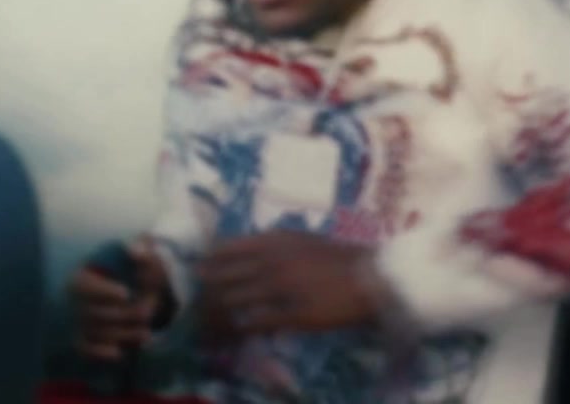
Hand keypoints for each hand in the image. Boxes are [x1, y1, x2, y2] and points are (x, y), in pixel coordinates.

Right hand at [68, 236, 173, 361]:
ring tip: (146, 333)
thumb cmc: (137, 270)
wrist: (137, 289)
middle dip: (122, 315)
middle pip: (93, 313)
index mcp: (81, 277)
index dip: (103, 291)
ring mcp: (78, 321)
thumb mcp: (142, 256)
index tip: (125, 294)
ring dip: (121, 335)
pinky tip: (120, 353)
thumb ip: (141, 250)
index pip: (83, 287)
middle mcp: (73, 301)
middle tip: (146, 314)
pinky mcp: (84, 338)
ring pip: (95, 332)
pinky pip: (85, 349)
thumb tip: (134, 250)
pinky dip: (99, 353)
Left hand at [199, 230, 381, 336]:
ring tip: (211, 316)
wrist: (369, 276)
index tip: (200, 267)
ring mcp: (281, 289)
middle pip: (226, 276)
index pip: (228, 249)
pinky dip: (243, 327)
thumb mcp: (302, 239)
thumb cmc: (337, 256)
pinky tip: (238, 330)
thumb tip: (244, 250)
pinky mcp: (292, 314)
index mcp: (275, 241)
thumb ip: (273, 244)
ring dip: (221, 309)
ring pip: (237, 300)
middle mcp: (273, 261)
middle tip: (200, 295)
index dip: (210, 260)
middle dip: (209, 287)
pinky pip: (257, 322)